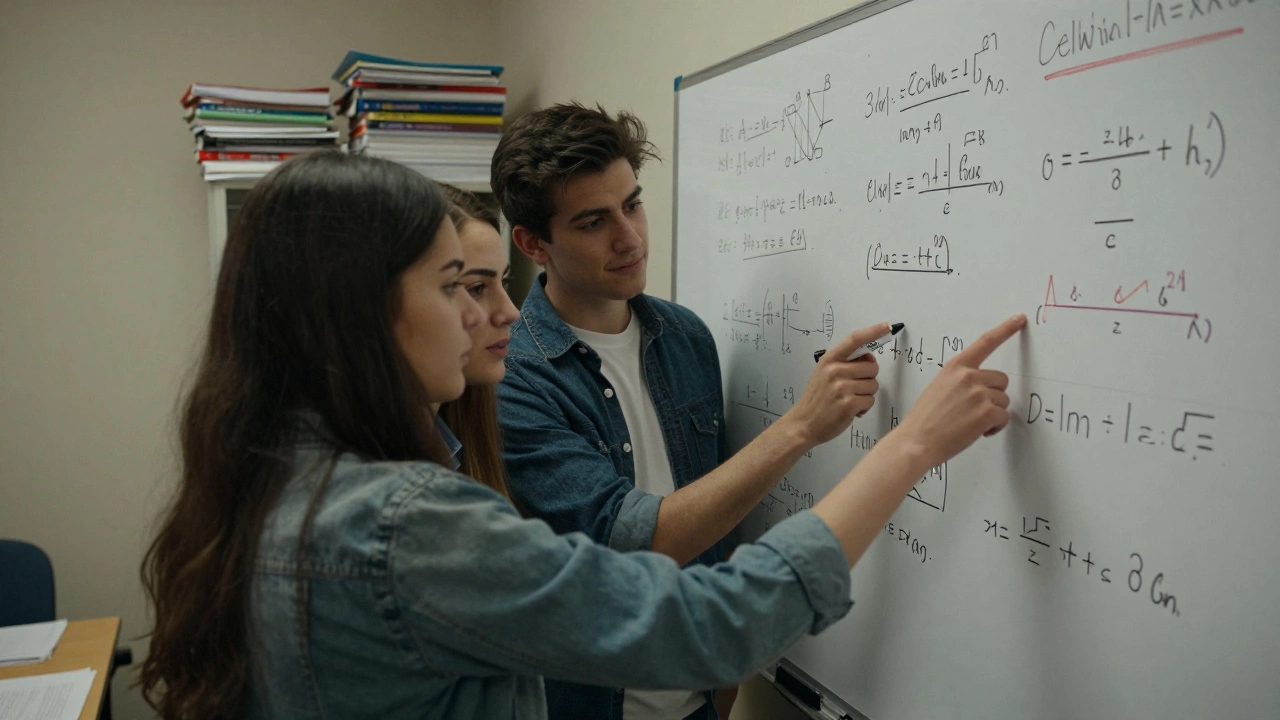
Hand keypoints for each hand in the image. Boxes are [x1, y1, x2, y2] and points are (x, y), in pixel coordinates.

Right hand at [785, 322, 887, 446]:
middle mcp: (835, 371)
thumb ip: (843, 363)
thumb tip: (868, 357)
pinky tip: (851, 410)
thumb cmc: (816, 399)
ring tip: (849, 399)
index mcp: (829, 360)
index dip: (873, 331)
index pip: (855, 339)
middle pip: (872, 367)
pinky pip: (870, 400)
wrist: (804, 423)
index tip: (886, 326)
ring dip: (866, 394)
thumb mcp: (823, 373)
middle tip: (854, 387)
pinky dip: (864, 407)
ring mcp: (842, 388)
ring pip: (873, 385)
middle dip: (868, 378)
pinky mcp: (849, 404)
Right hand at [894, 314, 1025, 468]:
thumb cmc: (924, 419)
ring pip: (1003, 401)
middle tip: (975, 410)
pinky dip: (995, 427)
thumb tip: (981, 387)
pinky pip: (1004, 417)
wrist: (916, 441)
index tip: (1020, 319)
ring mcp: (979, 393)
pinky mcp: (987, 412)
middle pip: (1001, 380)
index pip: (985, 342)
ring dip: (993, 413)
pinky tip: (977, 431)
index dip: (1005, 329)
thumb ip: (961, 380)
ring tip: (971, 423)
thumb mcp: (939, 387)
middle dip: (993, 396)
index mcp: (956, 367)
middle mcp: (969, 376)